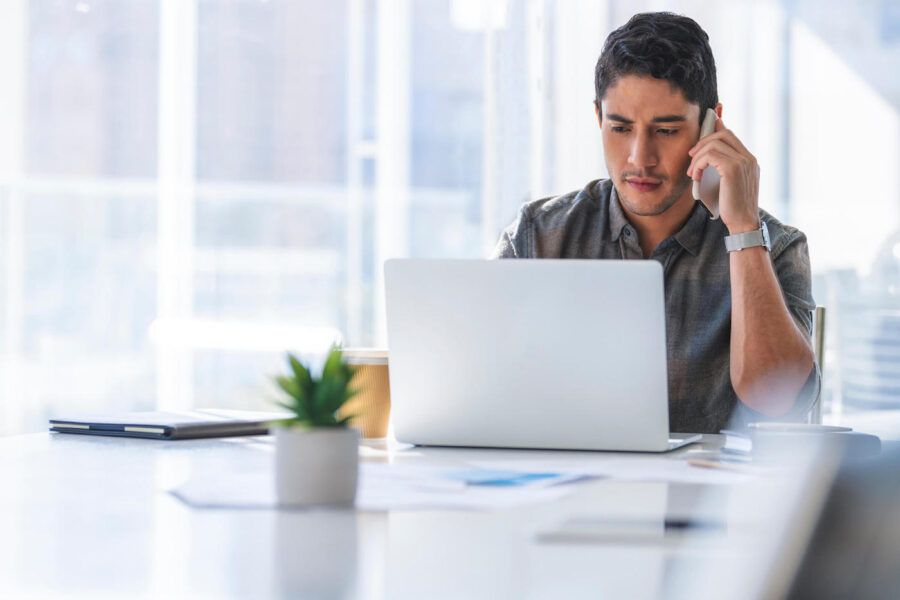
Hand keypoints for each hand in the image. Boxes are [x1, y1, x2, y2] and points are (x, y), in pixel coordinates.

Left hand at [687, 118, 759, 233]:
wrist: (743, 223)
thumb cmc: (732, 206)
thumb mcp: (728, 183)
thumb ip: (722, 167)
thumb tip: (708, 156)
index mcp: (749, 160)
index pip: (730, 135)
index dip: (714, 129)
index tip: (699, 136)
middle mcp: (748, 158)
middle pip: (723, 134)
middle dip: (702, 142)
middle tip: (691, 156)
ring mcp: (743, 162)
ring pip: (714, 143)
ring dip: (697, 156)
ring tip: (692, 172)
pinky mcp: (732, 169)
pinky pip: (710, 155)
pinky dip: (698, 164)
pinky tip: (695, 177)